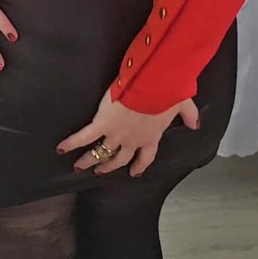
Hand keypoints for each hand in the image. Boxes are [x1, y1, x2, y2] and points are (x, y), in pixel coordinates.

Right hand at [57, 89, 199, 177]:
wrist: (151, 86)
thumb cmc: (167, 93)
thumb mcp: (183, 104)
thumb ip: (189, 116)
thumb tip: (195, 125)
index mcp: (151, 137)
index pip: (145, 157)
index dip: (139, 165)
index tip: (134, 172)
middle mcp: (132, 141)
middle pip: (120, 159)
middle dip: (110, 166)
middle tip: (102, 171)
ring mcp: (116, 134)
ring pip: (101, 152)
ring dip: (90, 160)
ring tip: (80, 165)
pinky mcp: (101, 124)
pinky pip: (85, 137)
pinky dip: (72, 143)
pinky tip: (62, 148)